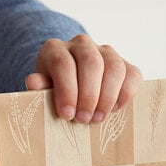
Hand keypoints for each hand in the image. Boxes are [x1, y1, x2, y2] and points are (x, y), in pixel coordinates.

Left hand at [26, 34, 141, 123]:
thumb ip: (39, 88)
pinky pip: (132, 74)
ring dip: (108, 97)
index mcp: (55, 49)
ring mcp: (105, 51)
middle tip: (84, 120)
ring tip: (98, 118)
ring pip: (114, 67)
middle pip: (91, 64)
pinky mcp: (124, 63)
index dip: (67, 90)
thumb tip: (33, 82)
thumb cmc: (55, 92)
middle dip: (89, 96)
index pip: (63, 64)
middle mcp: (81, 45)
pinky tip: (115, 109)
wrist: (72, 86)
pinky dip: (126, 93)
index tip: (67, 115)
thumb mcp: (43, 91)